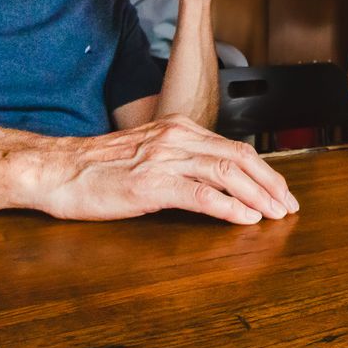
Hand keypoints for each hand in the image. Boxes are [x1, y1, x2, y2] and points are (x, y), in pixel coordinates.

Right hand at [22, 115, 299, 224]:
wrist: (58, 169)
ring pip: (226, 172)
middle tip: (288, 205)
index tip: (280, 191)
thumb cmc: (98, 167)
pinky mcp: (151, 184)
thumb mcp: (147, 153)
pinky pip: (200, 193)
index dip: (263, 170)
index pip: (233, 146)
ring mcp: (164, 159)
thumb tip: (213, 179)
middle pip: (239, 156)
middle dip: (270, 182)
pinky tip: (245, 218)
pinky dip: (229, 206)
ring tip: (275, 214)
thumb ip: (179, 159)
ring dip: (258, 195)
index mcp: (178, 129)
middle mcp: (176, 137)